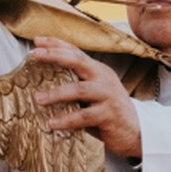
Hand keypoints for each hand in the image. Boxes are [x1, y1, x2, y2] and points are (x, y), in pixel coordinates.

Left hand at [32, 37, 141, 157]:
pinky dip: (66, 119)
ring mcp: (108, 95)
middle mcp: (103, 78)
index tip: (37, 41)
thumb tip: (42, 84)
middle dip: (55, 55)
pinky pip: (84, 116)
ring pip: (79, 89)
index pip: (75, 52)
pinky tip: (51, 123)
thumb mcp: (92, 93)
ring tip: (37, 99)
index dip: (56, 44)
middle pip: (78, 61)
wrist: (136, 131)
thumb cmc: (107, 111)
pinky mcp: (109, 114)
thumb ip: (76, 85)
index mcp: (98, 70)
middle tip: (34, 55)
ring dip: (56, 94)